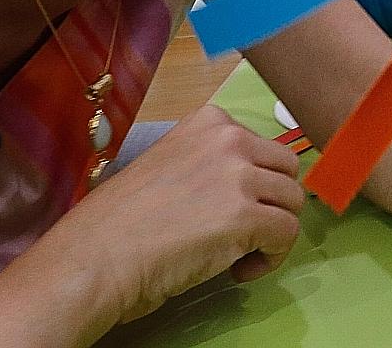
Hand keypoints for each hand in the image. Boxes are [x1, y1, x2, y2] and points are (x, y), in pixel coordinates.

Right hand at [51, 106, 304, 325]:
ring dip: (272, 232)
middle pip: (287, 169)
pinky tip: (239, 270)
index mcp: (209, 122)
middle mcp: (229, 138)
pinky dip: (271, 258)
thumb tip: (247, 185)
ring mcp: (239, 175)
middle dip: (272, 202)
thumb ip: (211, 164)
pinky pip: (287, 234)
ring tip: (238, 254)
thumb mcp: (171, 165)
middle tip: (243, 231)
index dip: (255, 181)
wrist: (98, 255)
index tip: (231, 206)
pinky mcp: (246, 216)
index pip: (263, 145)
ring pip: (293, 201)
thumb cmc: (123, 221)